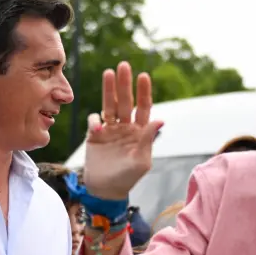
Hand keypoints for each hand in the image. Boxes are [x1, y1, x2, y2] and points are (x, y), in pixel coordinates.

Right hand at [83, 61, 163, 200]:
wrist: (106, 189)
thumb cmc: (128, 177)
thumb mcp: (141, 161)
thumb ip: (148, 140)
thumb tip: (160, 120)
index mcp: (140, 132)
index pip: (143, 107)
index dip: (143, 92)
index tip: (143, 76)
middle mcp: (126, 127)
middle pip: (125, 101)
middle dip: (125, 84)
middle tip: (124, 65)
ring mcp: (110, 130)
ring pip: (109, 105)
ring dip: (109, 90)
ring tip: (109, 73)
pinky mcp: (95, 135)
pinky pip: (95, 121)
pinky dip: (95, 121)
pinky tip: (98, 129)